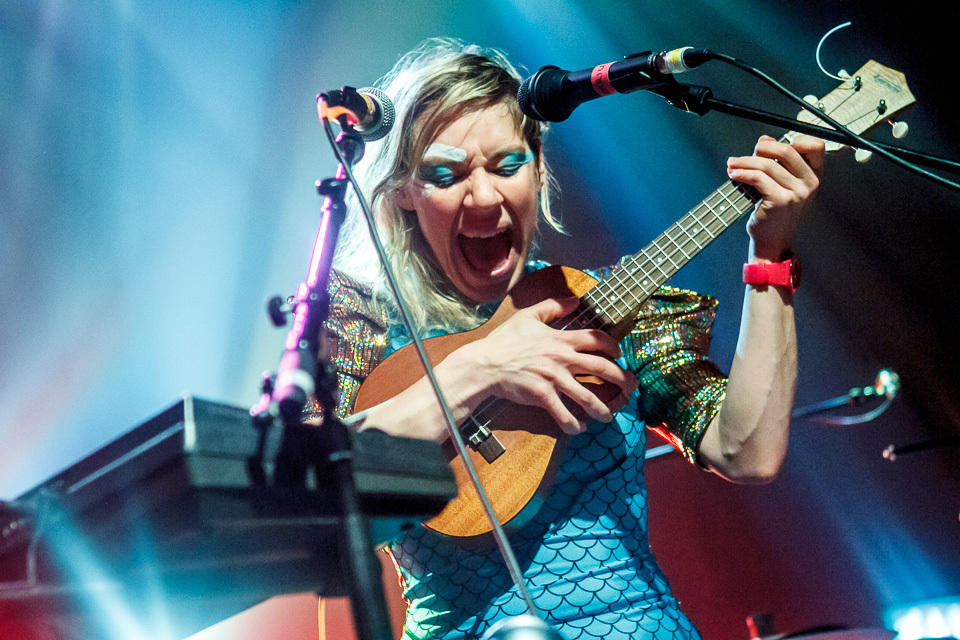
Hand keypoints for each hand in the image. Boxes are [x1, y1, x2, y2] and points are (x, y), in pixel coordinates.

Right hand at [462, 297, 637, 434]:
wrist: (485, 363)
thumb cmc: (505, 340)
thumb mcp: (528, 315)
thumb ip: (553, 306)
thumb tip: (575, 300)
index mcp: (561, 339)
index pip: (596, 339)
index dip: (614, 346)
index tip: (620, 355)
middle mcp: (562, 358)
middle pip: (601, 368)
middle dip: (622, 379)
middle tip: (631, 388)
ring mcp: (553, 378)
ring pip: (587, 396)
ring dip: (602, 409)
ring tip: (608, 416)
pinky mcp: (542, 396)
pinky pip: (564, 413)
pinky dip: (573, 424)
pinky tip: (578, 428)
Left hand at [727, 134, 824, 260]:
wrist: (773, 241)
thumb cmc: (776, 213)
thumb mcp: (782, 185)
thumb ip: (776, 162)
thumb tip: (764, 139)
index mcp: (815, 176)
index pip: (816, 145)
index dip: (795, 139)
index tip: (772, 146)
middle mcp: (810, 183)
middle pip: (786, 150)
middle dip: (761, 149)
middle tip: (745, 156)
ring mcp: (797, 192)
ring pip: (767, 165)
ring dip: (744, 162)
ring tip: (731, 165)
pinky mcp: (781, 200)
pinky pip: (758, 178)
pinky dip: (742, 173)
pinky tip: (734, 175)